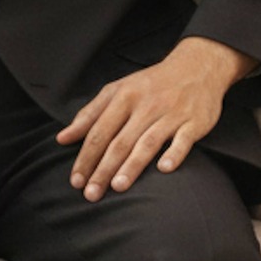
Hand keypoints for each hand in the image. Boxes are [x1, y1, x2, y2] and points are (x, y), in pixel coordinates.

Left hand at [57, 37, 257, 200]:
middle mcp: (146, 106)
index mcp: (124, 97)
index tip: (76, 181)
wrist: (198, 66)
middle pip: (120, 141)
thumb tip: (62, 138)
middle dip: (103, 169)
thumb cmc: (151, 84)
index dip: (86, 157)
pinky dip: (174, 153)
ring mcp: (171, 114)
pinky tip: (164, 169)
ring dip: (132, 165)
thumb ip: (89, 115)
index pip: (99, 132)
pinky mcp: (194, 122)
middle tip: (91, 194)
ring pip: (148, 142)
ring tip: (117, 187)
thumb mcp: (117, 91)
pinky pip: (184, 140)